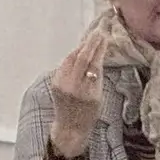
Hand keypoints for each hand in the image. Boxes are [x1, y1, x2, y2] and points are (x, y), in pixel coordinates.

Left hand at [48, 29, 107, 158]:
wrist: (70, 127)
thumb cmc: (89, 113)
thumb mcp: (98, 96)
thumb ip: (97, 76)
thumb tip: (99, 54)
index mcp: (88, 92)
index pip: (94, 64)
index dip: (99, 49)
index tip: (104, 38)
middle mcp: (73, 87)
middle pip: (82, 58)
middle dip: (90, 43)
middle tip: (98, 32)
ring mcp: (61, 84)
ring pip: (71, 58)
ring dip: (81, 47)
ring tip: (90, 39)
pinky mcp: (54, 82)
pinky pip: (65, 64)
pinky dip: (73, 55)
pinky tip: (80, 50)